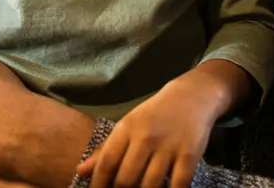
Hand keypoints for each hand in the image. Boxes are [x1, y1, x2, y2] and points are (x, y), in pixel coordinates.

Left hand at [77, 79, 219, 187]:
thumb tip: (80, 172)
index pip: (106, 163)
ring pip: (150, 186)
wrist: (192, 95)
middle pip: (126, 179)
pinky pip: (178, 185)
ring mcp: (169, 146)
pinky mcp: (190, 154)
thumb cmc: (154, 115)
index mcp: (126, 128)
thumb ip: (105, 150)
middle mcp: (146, 136)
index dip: (98, 184)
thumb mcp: (128, 125)